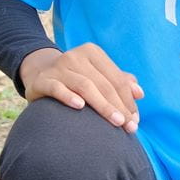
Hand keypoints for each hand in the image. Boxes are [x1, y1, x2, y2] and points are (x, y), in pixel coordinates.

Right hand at [18, 44, 143, 131]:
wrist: (39, 75)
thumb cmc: (76, 78)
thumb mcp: (98, 76)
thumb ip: (119, 82)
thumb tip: (140, 93)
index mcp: (92, 52)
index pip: (117, 79)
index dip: (128, 100)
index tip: (136, 120)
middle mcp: (75, 55)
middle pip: (103, 84)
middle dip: (119, 106)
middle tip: (129, 126)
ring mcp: (58, 67)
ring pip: (85, 86)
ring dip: (103, 105)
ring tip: (116, 122)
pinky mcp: (42, 80)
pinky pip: (57, 88)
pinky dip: (68, 96)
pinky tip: (80, 107)